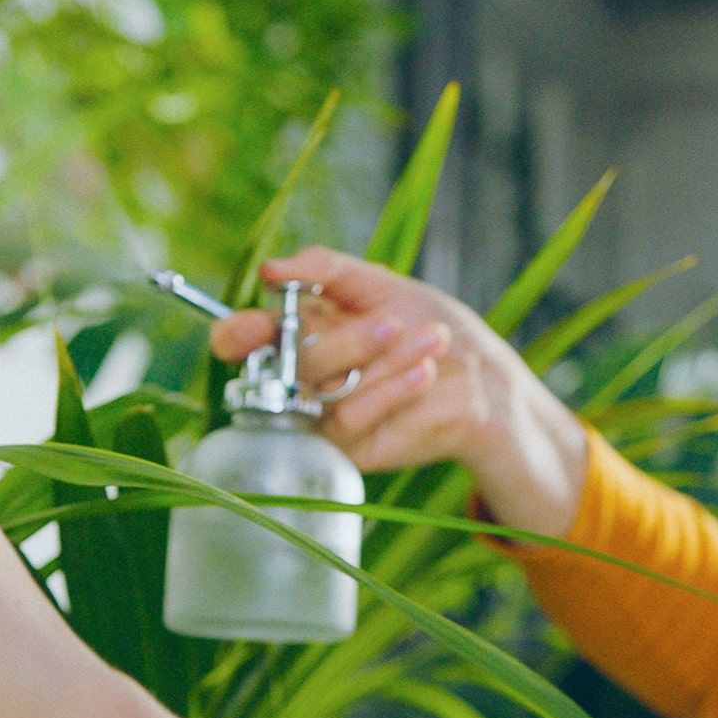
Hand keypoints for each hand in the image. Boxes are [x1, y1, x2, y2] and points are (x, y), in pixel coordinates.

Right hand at [210, 246, 588, 538]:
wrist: (481, 376)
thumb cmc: (427, 323)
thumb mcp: (379, 284)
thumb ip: (325, 270)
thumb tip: (272, 269)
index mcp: (298, 334)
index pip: (242, 340)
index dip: (237, 335)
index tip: (252, 327)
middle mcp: (302, 378)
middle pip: (286, 366)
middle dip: (341, 344)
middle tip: (388, 326)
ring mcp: (322, 416)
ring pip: (320, 393)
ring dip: (377, 362)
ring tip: (431, 339)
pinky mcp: (348, 449)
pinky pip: (347, 420)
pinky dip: (388, 392)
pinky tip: (424, 373)